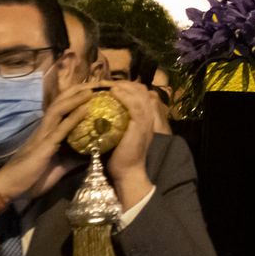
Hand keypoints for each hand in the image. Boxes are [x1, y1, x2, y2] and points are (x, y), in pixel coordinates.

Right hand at [0, 82, 94, 202]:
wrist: (9, 189)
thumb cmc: (32, 178)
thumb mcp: (60, 166)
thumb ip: (74, 157)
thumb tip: (93, 152)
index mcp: (48, 132)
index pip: (63, 107)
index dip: (78, 96)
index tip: (96, 89)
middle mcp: (45, 128)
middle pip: (61, 102)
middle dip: (79, 90)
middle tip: (98, 82)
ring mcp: (43, 135)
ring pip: (59, 108)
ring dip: (76, 97)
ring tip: (93, 88)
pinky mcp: (44, 145)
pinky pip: (61, 127)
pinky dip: (74, 116)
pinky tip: (86, 107)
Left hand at [103, 80, 157, 210]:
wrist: (127, 172)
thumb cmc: (121, 157)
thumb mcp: (122, 136)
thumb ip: (119, 124)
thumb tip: (105, 115)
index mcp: (146, 118)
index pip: (141, 94)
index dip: (129, 87)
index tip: (113, 85)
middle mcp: (149, 116)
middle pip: (141, 90)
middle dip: (126, 83)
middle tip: (109, 82)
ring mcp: (146, 120)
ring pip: (139, 94)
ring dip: (124, 86)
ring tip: (110, 84)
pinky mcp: (140, 125)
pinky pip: (134, 104)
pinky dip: (124, 95)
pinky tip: (114, 92)